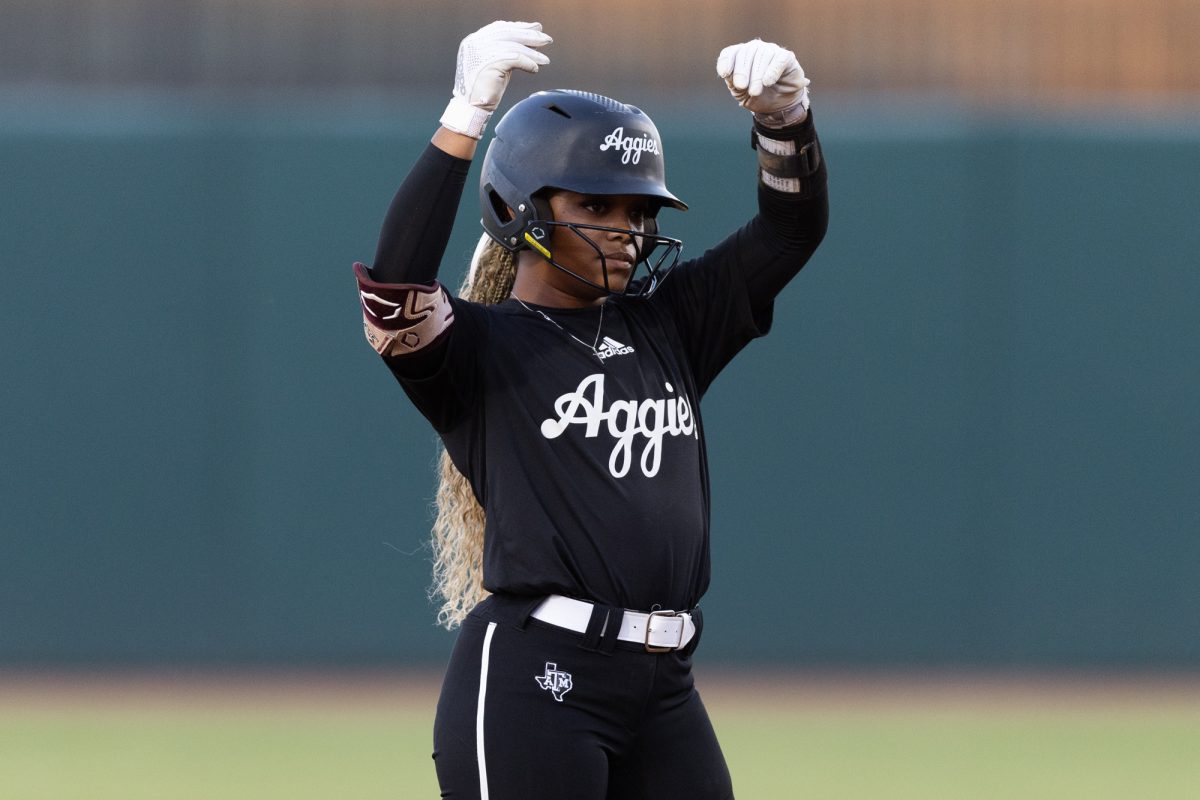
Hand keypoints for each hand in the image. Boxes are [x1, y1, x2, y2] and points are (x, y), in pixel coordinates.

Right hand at [440, 21, 551, 138]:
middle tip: (547, 39)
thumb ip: (507, 51)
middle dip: (530, 35)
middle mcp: (475, 43)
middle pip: (508, 33)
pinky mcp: (490, 64)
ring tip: (545, 60)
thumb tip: (531, 39)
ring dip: (533, 53)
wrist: (472, 108)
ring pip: (513, 46)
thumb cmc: (485, 89)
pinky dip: (528, 63)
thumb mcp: (496, 65)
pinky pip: (515, 59)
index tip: (536, 29)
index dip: (520, 27)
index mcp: (474, 41)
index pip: (500, 28)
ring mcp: (481, 53)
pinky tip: (535, 69)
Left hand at [716, 39, 809, 126]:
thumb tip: (729, 74)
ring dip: (757, 75)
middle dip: (742, 72)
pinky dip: (773, 70)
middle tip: (742, 87)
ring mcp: (771, 50)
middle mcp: (755, 49)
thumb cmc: (758, 96)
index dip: (726, 62)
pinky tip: (768, 82)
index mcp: (739, 57)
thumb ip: (733, 82)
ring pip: (762, 55)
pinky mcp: (786, 57)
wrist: (779, 106)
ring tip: (755, 91)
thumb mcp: (741, 93)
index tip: (725, 74)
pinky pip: (779, 59)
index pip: (729, 54)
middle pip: (745, 53)